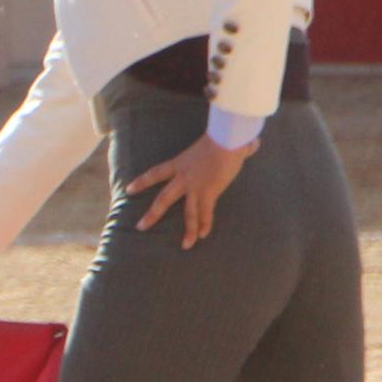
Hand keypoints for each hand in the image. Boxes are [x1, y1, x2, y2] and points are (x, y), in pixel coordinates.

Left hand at [125, 133, 253, 250]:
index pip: (156, 173)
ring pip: (188, 213)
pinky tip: (204, 237)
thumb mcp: (218, 140)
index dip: (142, 182)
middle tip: (140, 227)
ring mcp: (195, 187)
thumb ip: (231, 146)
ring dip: (187, 230)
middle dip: (152, 214)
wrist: (226, 139)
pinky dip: (205, 225)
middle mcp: (184, 177)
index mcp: (180, 163)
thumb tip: (253, 143)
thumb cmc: (224, 135)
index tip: (129, 190)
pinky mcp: (209, 192)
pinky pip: (206, 213)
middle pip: (163, 199)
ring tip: (185, 246)